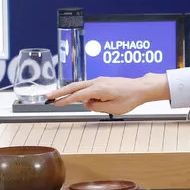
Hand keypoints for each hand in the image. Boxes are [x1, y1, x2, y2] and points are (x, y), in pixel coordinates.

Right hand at [45, 74, 169, 114]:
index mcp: (99, 89)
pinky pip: (88, 87)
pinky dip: (80, 91)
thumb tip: (87, 104)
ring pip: (80, 86)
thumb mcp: (113, 109)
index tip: (54, 103)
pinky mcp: (103, 82)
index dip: (65, 100)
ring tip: (58, 98)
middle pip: (74, 87)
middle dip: (60, 92)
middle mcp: (97, 82)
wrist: (141, 88)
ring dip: (69, 91)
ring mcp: (100, 81)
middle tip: (48, 96)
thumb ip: (97, 107)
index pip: (77, 95)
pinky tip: (79, 98)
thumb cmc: (130, 98)